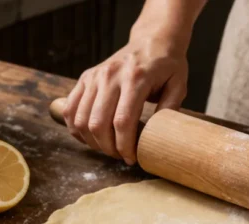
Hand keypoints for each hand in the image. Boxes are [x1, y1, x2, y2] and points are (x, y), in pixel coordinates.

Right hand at [62, 40, 187, 164]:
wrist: (151, 41)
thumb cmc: (167, 65)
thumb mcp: (178, 85)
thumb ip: (169, 110)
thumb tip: (156, 138)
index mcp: (135, 78)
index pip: (122, 121)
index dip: (124, 146)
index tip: (131, 158)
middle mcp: (110, 76)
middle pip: (98, 124)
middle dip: (108, 148)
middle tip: (120, 155)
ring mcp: (94, 77)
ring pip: (81, 120)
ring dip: (92, 142)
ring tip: (107, 147)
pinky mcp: (84, 78)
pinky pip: (70, 110)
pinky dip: (76, 129)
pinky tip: (90, 136)